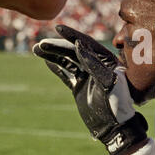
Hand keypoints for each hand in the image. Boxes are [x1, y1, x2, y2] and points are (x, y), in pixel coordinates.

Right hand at [32, 25, 147, 154]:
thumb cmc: (116, 104)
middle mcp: (97, 66)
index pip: (88, 44)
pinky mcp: (80, 86)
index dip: (73, 35)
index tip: (58, 28)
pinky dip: (57, 67)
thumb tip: (79, 46)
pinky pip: (67, 73)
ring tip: (37, 48)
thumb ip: (94, 64)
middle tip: (41, 43)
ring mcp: (88, 76)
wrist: (114, 126)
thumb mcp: (107, 82)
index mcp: (107, 62)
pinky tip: (47, 60)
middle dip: (58, 45)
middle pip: (75, 51)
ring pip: (68, 61)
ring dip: (54, 54)